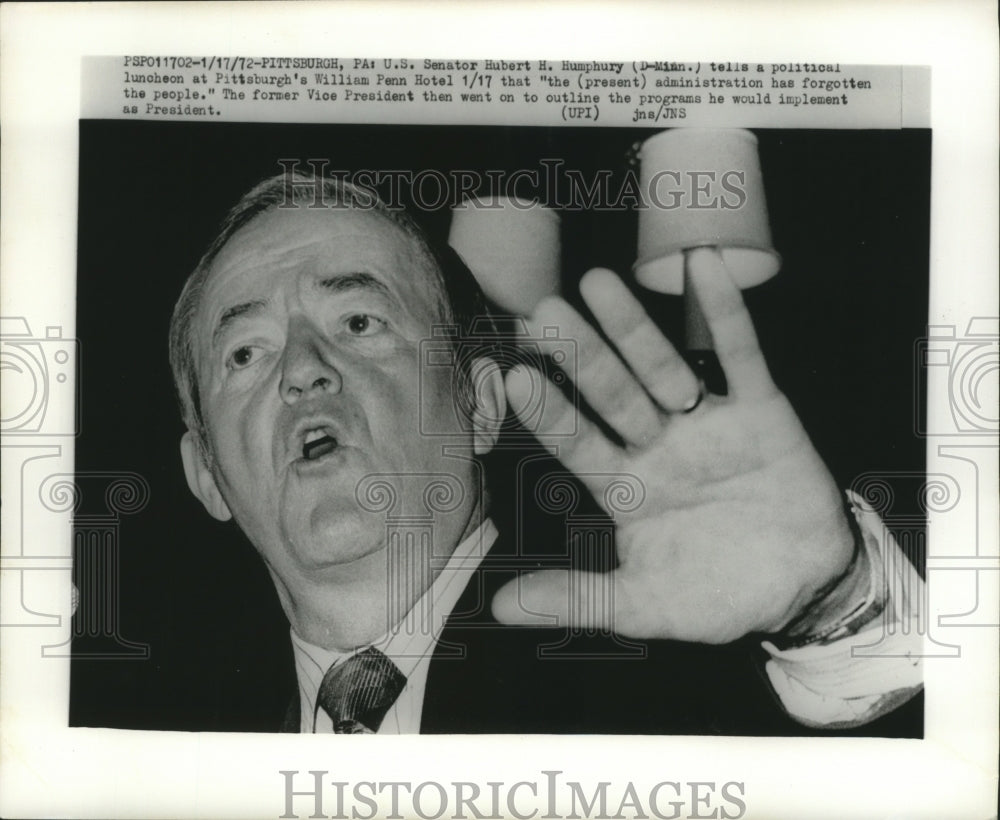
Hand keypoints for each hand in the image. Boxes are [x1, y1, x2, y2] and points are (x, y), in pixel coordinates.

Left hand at [491, 248, 856, 643]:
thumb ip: (576, 599)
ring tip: (597, 283)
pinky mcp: (761, 411)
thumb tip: (498, 607)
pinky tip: (705, 269)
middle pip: (612, 394)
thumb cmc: (715, 596)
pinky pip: (742, 357)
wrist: (801, 590)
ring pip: (663, 367)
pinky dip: (726, 315)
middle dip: (580, 357)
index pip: (578, 442)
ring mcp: (707, 424)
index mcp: (626, 487)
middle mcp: (658, 446)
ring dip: (633, 327)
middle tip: (543, 314)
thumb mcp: (640, 605)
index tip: (514, 379)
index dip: (550, 413)